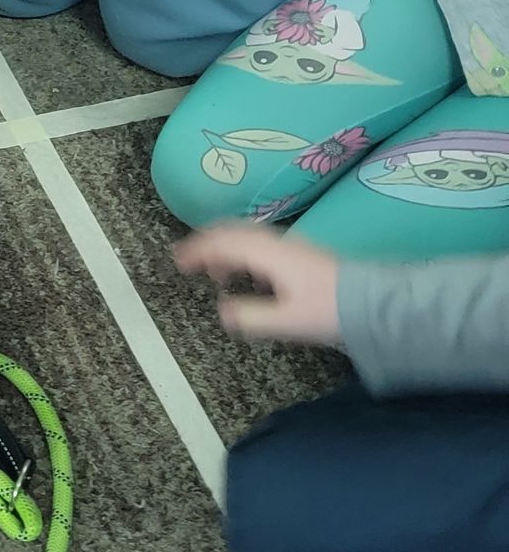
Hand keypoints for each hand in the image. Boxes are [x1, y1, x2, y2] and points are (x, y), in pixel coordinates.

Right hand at [173, 224, 342, 345]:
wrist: (374, 304)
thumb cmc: (329, 311)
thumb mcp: (287, 320)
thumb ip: (251, 316)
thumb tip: (222, 312)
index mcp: (270, 255)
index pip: (224, 243)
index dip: (198, 249)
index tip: (178, 260)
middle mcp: (277, 244)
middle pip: (233, 231)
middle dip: (207, 242)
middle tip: (188, 258)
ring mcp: (289, 247)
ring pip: (247, 236)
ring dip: (224, 247)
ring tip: (214, 270)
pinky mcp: (299, 255)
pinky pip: (260, 244)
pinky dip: (241, 252)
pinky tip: (246, 273)